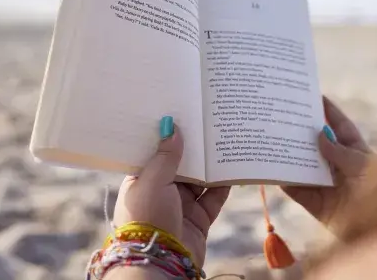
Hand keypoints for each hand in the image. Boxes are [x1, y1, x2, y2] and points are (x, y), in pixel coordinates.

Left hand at [112, 118, 229, 267]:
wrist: (160, 261)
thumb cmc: (147, 219)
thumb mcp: (152, 181)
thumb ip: (166, 156)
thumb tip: (172, 126)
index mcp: (142, 181)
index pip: (156, 153)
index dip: (169, 136)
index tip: (183, 115)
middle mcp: (161, 191)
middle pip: (182, 164)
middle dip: (195, 148)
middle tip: (209, 123)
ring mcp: (181, 205)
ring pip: (200, 179)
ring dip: (212, 164)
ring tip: (226, 140)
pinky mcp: (200, 219)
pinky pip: (214, 196)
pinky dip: (224, 183)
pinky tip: (234, 165)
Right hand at [282, 97, 376, 238]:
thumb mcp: (366, 166)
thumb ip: (340, 151)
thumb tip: (319, 134)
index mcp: (358, 153)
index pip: (341, 126)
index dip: (328, 111)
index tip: (312, 94)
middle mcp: (342, 168)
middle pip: (317, 145)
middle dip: (301, 132)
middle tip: (281, 115)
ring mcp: (330, 187)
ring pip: (305, 168)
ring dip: (289, 157)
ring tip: (271, 140)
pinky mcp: (320, 207)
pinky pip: (299, 192)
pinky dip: (286, 182)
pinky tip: (273, 171)